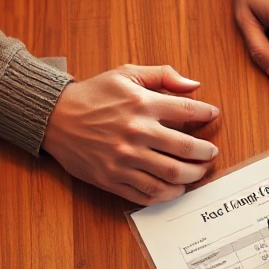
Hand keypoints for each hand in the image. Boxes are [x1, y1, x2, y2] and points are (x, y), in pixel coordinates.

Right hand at [44, 65, 219, 205]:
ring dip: (191, 176)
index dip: (206, 114)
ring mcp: (124, 159)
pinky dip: (166, 194)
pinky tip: (175, 188)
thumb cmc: (93, 94)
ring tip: (198, 172)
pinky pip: (146, 193)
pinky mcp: (112, 178)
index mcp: (142, 104)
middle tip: (211, 153)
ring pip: (170, 175)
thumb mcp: (126, 74)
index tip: (213, 116)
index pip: (188, 111)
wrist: (55, 117)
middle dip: (205, 153)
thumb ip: (163, 75)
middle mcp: (136, 133)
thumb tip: (195, 86)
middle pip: (185, 149)